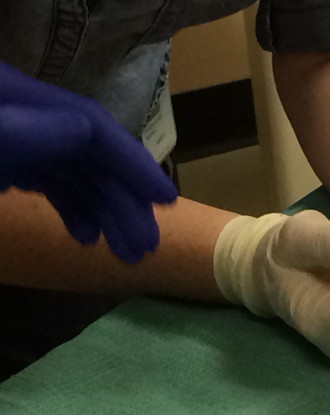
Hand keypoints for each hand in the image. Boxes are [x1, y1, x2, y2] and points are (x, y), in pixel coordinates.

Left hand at [0, 61, 176, 262]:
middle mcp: (28, 117)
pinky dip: (75, 210)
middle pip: (90, 155)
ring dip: (106, 213)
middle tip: (146, 246)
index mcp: (20, 101)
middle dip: (123, 202)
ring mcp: (19, 141)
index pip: (91, 127)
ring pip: (78, 174)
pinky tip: (86, 237)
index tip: (167, 200)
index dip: (133, 161)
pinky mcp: (10, 163)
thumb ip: (22, 134)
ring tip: (126, 252)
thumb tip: (84, 129)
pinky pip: (54, 183)